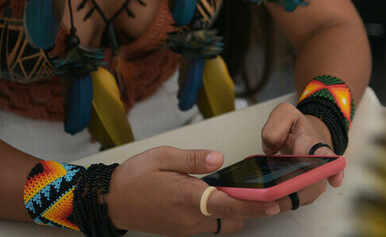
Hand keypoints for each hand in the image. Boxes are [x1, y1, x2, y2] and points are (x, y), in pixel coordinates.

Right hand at [107, 146, 279, 234]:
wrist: (112, 201)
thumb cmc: (135, 177)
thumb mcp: (163, 157)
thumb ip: (194, 159)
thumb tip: (220, 159)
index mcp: (188, 198)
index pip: (230, 205)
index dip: (255, 205)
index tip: (274, 203)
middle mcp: (191, 219)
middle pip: (232, 220)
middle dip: (247, 208)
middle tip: (255, 189)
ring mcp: (186, 228)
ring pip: (222, 225)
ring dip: (231, 212)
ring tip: (230, 190)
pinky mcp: (181, 231)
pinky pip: (208, 226)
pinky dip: (217, 214)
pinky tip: (211, 196)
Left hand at [260, 103, 344, 211]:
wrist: (299, 139)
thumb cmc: (294, 128)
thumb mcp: (285, 114)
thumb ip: (276, 125)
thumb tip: (270, 149)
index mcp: (315, 146)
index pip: (327, 157)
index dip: (334, 170)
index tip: (335, 181)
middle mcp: (318, 169)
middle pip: (311, 186)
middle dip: (293, 193)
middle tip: (273, 197)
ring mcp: (311, 184)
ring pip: (298, 198)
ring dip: (282, 201)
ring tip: (264, 199)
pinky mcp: (300, 194)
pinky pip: (288, 203)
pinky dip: (276, 203)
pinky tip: (264, 201)